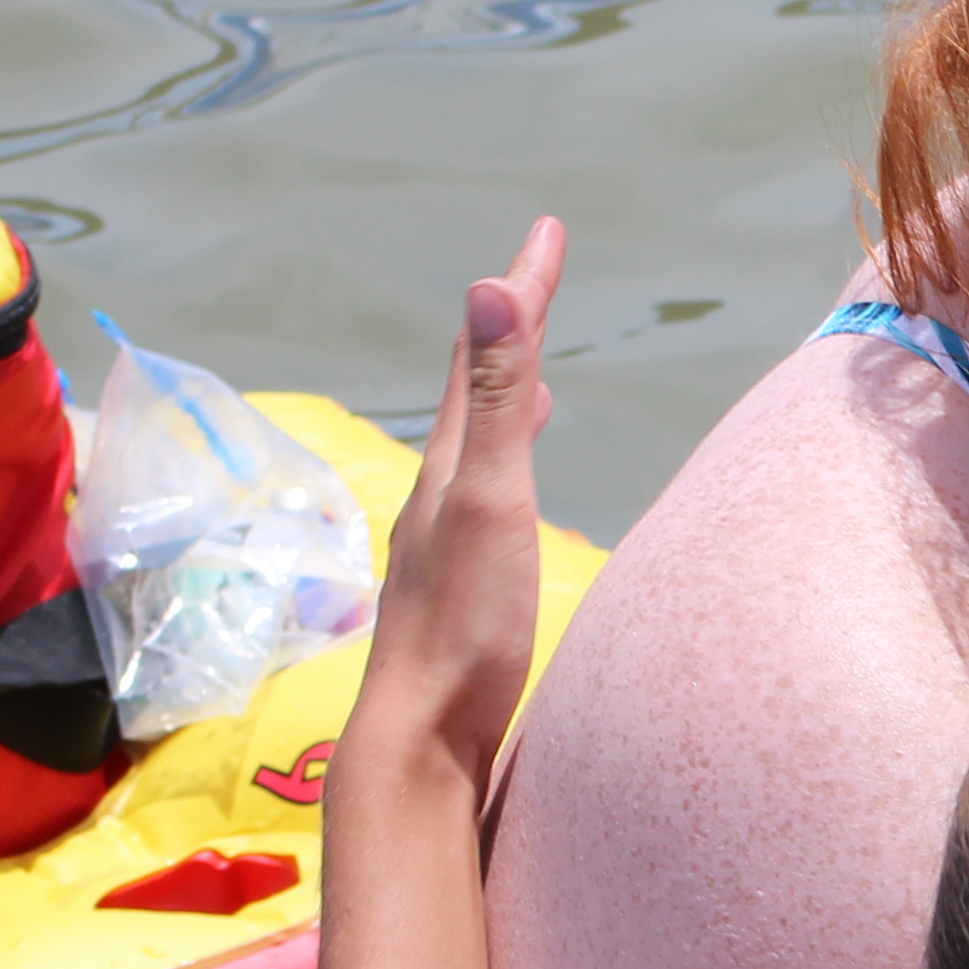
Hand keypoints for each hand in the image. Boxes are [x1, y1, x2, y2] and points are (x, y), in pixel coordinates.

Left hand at [344, 223, 563, 801]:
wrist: (423, 738)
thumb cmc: (466, 628)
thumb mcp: (491, 502)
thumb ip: (498, 404)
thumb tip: (486, 290)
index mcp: (451, 466)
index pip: (487, 355)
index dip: (519, 289)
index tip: (546, 230)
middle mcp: (442, 493)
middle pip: (477, 391)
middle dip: (510, 332)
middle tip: (536, 282)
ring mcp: (448, 541)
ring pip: (480, 446)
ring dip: (509, 400)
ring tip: (537, 378)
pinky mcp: (463, 584)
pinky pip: (490, 494)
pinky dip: (509, 464)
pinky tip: (513, 490)